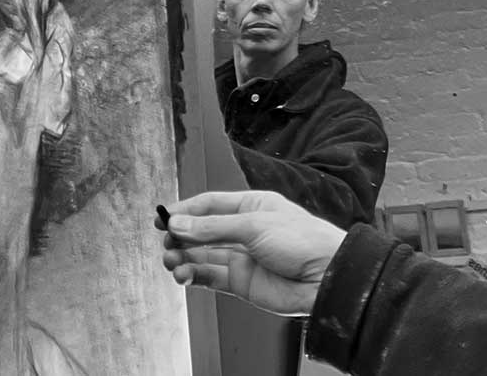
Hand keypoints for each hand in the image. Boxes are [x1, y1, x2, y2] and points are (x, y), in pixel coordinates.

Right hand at [158, 190, 346, 315]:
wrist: (325, 277)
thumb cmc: (302, 240)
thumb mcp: (254, 225)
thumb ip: (213, 227)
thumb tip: (178, 223)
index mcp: (253, 206)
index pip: (210, 204)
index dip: (185, 210)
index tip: (162, 218)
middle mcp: (245, 230)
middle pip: (202, 230)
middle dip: (180, 236)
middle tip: (166, 243)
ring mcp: (243, 257)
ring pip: (202, 255)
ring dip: (182, 257)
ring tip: (171, 261)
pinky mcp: (241, 281)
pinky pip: (209, 276)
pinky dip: (192, 275)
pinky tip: (183, 275)